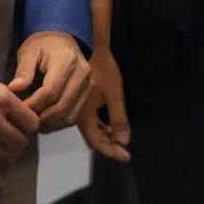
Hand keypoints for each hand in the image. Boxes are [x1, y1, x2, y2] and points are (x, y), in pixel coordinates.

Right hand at [0, 54, 40, 188]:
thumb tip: (19, 116)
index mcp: (1, 97)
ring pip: (5, 157)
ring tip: (4, 154)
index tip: (24, 128)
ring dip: (7, 157)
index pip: (31, 123)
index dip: (29, 126)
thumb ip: (4, 99)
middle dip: (19, 143)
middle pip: (20, 143)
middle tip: (14, 142)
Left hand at [8, 31, 91, 132]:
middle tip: (24, 120)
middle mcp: (82, 73)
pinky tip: (44, 122)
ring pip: (69, 115)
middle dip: (41, 117)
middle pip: (61, 106)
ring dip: (50, 124)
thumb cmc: (43, 44)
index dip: (33, 104)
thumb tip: (14, 89)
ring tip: (33, 123)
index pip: (50, 91)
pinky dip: (58, 123)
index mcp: (67, 60)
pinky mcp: (87, 93)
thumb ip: (23, 70)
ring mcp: (87, 84)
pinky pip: (74, 116)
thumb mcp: (29, 50)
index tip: (19, 109)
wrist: (62, 39)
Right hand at [76, 45, 129, 162]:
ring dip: (106, 137)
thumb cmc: (102, 68)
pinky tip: (109, 126)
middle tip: (125, 151)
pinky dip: (101, 127)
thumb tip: (123, 141)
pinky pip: (90, 121)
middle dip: (110, 147)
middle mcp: (77, 115)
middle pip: (93, 139)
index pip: (97, 143)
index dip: (112, 152)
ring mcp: (77, 108)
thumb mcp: (114, 94)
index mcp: (83, 116)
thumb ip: (118, 119)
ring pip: (91, 130)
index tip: (126, 157)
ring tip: (120, 140)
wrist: (88, 46)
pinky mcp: (79, 101)